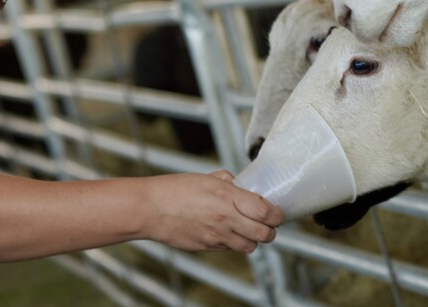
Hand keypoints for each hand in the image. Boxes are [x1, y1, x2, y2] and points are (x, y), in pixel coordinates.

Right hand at [139, 171, 282, 252]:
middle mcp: (225, 218)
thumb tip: (240, 184)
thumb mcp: (205, 178)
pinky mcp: (207, 246)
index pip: (265, 211)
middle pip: (263, 234)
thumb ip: (227, 181)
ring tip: (248, 230)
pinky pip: (228, 248)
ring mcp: (216, 236)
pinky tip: (225, 232)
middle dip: (270, 231)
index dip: (276, 214)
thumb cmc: (174, 189)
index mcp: (226, 196)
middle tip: (268, 224)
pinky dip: (232, 242)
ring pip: (249, 246)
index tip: (277, 212)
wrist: (150, 209)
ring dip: (253, 239)